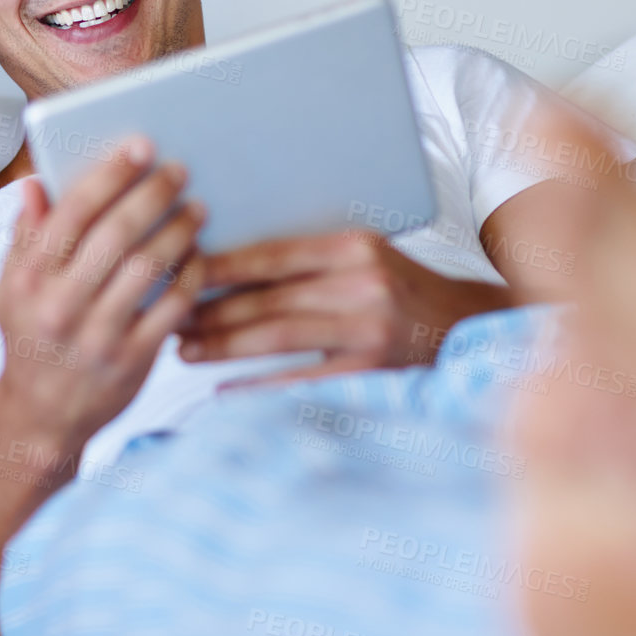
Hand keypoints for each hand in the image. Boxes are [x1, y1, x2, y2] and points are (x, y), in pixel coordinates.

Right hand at [0, 137, 205, 450]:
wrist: (41, 417)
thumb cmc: (30, 340)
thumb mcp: (10, 290)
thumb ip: (24, 237)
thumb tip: (34, 185)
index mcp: (28, 280)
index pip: (71, 213)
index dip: (109, 175)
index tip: (139, 147)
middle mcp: (60, 306)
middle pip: (116, 234)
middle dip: (152, 193)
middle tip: (178, 170)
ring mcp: (98, 336)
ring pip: (148, 267)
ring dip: (178, 230)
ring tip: (196, 208)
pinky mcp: (132, 361)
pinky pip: (172, 307)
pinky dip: (190, 275)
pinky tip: (197, 255)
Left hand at [176, 229, 511, 383]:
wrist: (468, 328)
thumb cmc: (402, 290)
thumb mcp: (364, 258)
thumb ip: (308, 259)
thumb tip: (226, 265)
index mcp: (355, 246)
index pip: (271, 254)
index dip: (219, 264)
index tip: (176, 269)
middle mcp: (363, 284)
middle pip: (267, 296)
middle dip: (208, 308)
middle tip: (167, 316)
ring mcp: (370, 330)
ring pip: (276, 334)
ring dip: (221, 343)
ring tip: (183, 348)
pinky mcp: (373, 372)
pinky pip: (300, 380)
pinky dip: (257, 386)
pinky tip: (222, 390)